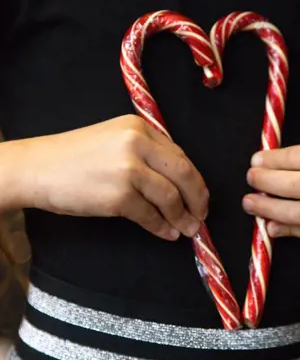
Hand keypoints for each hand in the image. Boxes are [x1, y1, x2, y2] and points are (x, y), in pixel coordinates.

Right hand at [15, 115, 208, 240]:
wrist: (38, 168)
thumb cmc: (73, 157)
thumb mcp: (113, 140)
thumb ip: (144, 153)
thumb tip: (178, 182)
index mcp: (139, 127)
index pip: (179, 155)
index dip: (194, 179)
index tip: (200, 196)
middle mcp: (137, 143)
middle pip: (184, 173)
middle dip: (197, 199)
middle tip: (200, 216)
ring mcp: (128, 170)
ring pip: (170, 197)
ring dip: (182, 217)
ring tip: (187, 229)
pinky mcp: (118, 196)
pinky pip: (150, 215)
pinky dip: (162, 227)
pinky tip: (166, 233)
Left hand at [243, 142, 299, 248]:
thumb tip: (275, 167)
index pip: (298, 159)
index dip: (272, 161)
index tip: (255, 161)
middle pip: (292, 187)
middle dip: (264, 183)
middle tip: (249, 179)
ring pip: (298, 214)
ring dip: (268, 209)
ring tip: (251, 203)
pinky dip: (289, 229)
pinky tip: (273, 224)